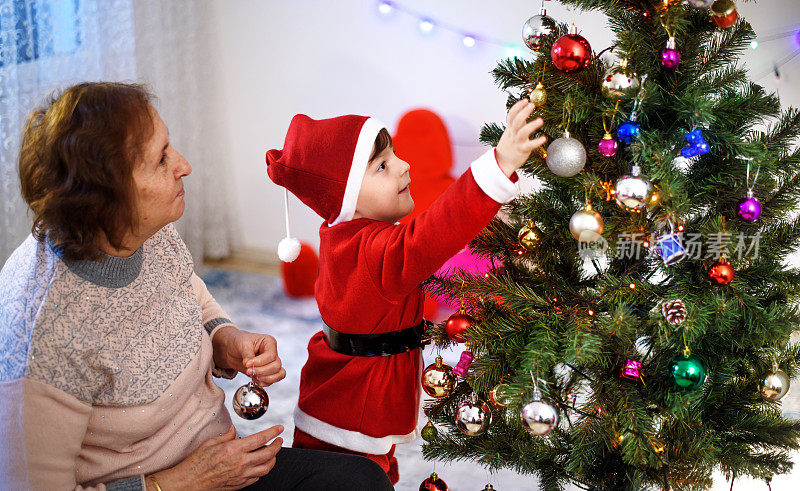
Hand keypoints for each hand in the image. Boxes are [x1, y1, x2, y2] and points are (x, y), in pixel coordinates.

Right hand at [147, 424, 283, 490]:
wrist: (189, 483)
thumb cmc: (196, 463)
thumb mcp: (210, 443)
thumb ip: (226, 436)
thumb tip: (233, 430)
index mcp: (234, 449)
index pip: (260, 439)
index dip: (273, 432)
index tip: (279, 428)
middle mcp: (240, 463)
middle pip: (268, 454)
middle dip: (277, 445)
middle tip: (279, 440)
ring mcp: (241, 475)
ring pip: (266, 468)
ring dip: (273, 459)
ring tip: (272, 453)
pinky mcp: (239, 484)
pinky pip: (256, 477)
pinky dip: (262, 470)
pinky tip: (259, 465)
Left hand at [218, 327, 285, 385]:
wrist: (232, 349)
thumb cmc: (239, 342)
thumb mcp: (242, 345)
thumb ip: (247, 354)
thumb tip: (249, 364)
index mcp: (269, 342)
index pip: (271, 355)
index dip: (260, 362)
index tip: (247, 364)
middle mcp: (273, 353)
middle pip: (276, 366)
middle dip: (262, 371)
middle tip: (248, 371)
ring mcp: (271, 363)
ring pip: (278, 374)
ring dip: (265, 378)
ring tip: (253, 376)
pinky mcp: (267, 372)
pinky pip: (272, 380)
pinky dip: (264, 382)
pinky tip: (254, 379)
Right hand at [495, 99, 546, 177]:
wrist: (502, 162)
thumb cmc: (509, 146)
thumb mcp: (510, 133)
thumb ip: (517, 123)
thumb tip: (525, 111)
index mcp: (510, 129)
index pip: (511, 115)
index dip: (517, 107)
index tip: (525, 100)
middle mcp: (513, 134)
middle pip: (516, 121)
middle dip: (524, 112)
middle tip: (532, 104)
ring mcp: (517, 142)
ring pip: (523, 132)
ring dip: (531, 125)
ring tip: (540, 120)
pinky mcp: (522, 150)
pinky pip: (530, 145)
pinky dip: (537, 141)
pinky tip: (544, 138)